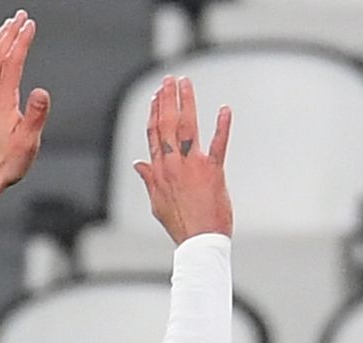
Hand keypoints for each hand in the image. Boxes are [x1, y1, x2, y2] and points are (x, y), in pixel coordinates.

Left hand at [0, 11, 50, 208]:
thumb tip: (42, 92)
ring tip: (6, 29)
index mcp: (0, 101)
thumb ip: (35, 116)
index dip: (21, 41)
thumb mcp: (27, 143)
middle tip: (19, 17)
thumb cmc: (4, 164)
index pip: (12, 62)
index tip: (29, 25)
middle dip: (9, 34)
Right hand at [133, 75, 232, 241]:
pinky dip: (222, 126)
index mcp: (159, 170)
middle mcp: (173, 164)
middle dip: (168, 99)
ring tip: (186, 84)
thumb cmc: (181, 225)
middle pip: (168, 124)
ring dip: (187, 102)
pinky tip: (224, 110)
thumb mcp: (157, 203)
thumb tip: (137, 163)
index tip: (157, 96)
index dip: (155, 112)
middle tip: (170, 80)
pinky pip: (219, 144)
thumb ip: (149, 179)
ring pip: (188, 127)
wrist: (199, 242)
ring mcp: (193, 166)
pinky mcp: (214, 172)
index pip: (154, 134)